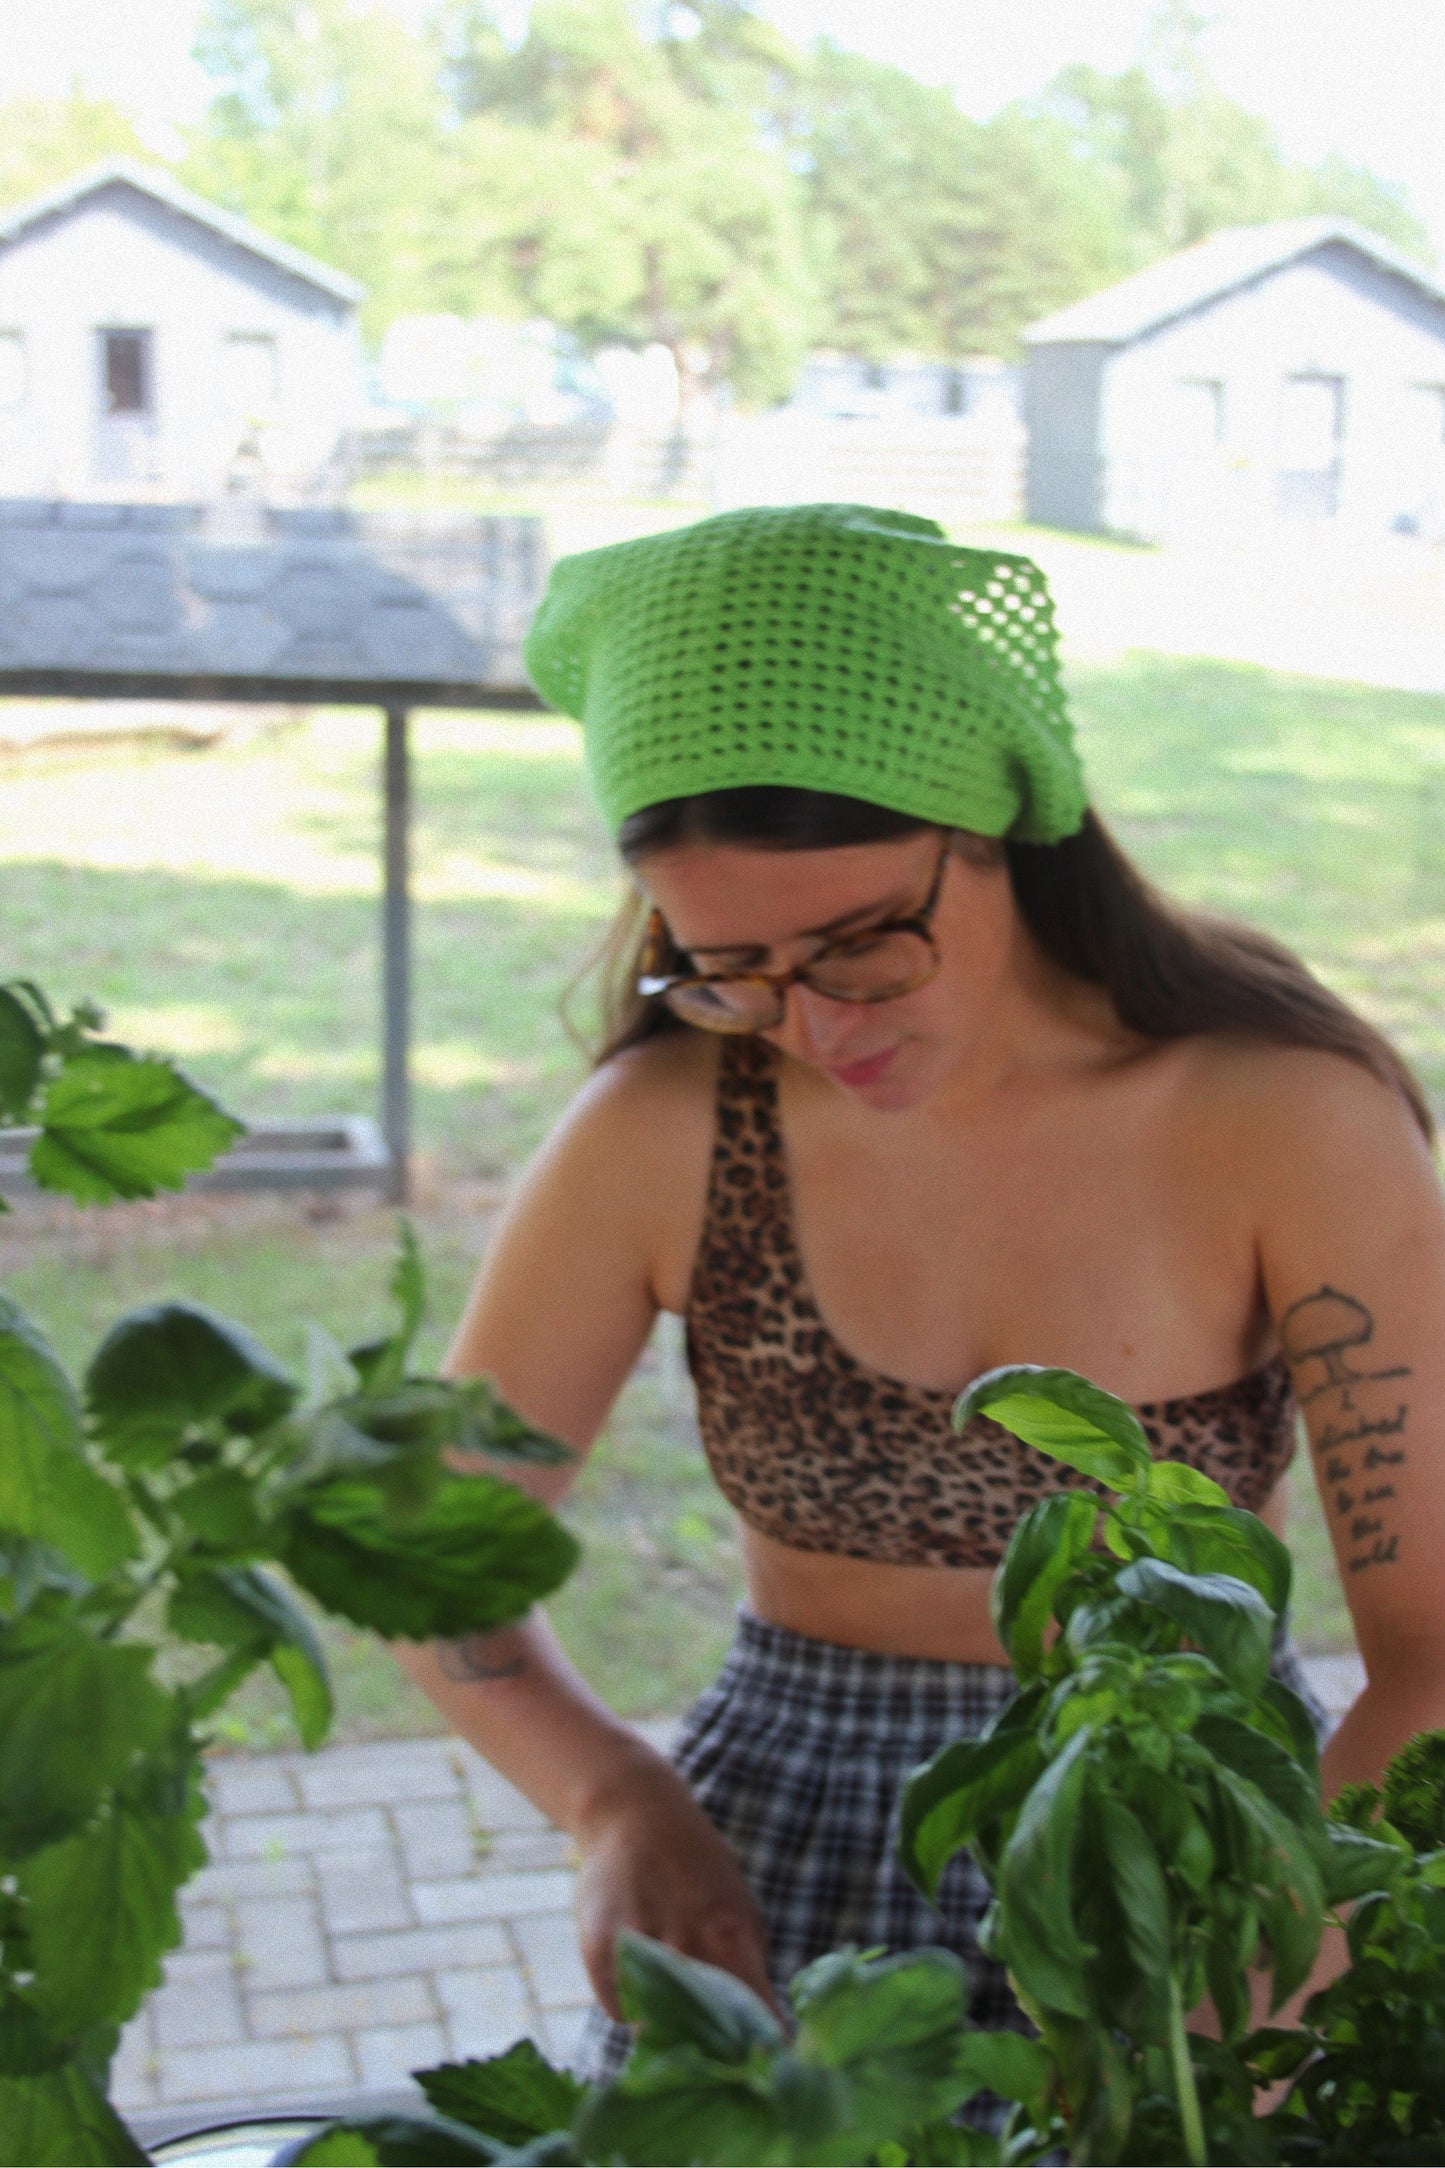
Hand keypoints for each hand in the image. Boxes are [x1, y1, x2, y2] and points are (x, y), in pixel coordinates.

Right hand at [572, 1753, 775, 2021]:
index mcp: (732, 1935)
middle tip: (707, 2041)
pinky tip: (637, 1981)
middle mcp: (687, 1941)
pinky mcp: (598, 1945)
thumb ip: (749, 1967)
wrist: (637, 1813)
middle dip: (707, 2044)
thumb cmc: (698, 1870)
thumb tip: (767, 2029)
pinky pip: (619, 2007)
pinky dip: (629, 2006)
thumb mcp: (740, 1910)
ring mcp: (640, 1943)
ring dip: (663, 2024)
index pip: (756, 2016)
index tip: (758, 2061)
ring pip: (655, 2024)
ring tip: (668, 2004)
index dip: (760, 2047)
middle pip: (702, 2031)